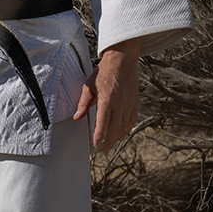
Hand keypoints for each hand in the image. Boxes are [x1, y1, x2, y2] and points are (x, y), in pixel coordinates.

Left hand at [73, 38, 140, 152]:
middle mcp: (120, 104)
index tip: (96, 145)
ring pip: (124, 126)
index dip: (100, 136)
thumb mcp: (89, 85)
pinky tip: (121, 134)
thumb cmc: (103, 72)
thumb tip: (77, 117)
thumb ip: (84, 103)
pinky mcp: (135, 103)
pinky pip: (131, 120)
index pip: (103, 123)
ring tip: (110, 144)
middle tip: (103, 151)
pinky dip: (126, 129)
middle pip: (115, 129)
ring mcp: (129, 104)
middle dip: (109, 142)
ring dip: (117, 137)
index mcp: (107, 99)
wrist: (122, 60)